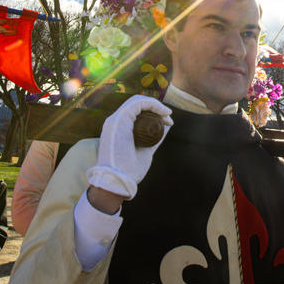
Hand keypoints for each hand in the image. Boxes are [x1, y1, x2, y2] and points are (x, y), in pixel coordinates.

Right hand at [86, 95, 172, 211]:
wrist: (117, 181)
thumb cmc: (130, 171)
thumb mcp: (146, 150)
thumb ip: (154, 139)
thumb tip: (166, 127)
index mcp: (119, 128)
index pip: (136, 111)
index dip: (153, 111)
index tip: (168, 122)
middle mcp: (115, 122)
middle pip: (137, 105)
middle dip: (155, 107)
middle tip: (168, 118)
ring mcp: (116, 120)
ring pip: (137, 101)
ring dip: (155, 105)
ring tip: (167, 115)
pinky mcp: (119, 119)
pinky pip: (138, 103)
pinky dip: (153, 104)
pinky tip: (164, 112)